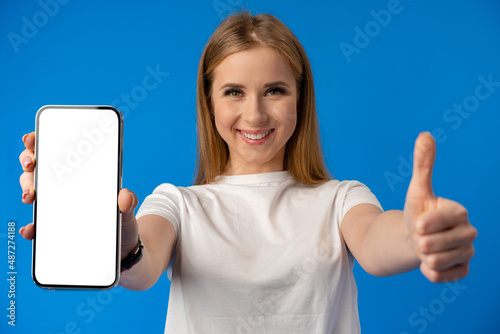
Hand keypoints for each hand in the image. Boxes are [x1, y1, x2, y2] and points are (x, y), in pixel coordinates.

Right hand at [18, 133, 139, 257]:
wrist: (123, 250)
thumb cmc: (122, 223)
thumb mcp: (127, 209)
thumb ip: (128, 202)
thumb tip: (125, 196)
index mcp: (80, 178)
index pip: (57, 154)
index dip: (41, 143)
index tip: (33, 138)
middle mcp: (63, 191)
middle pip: (38, 170)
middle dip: (29, 162)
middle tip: (32, 164)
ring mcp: (56, 210)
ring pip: (33, 193)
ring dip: (27, 190)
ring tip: (31, 195)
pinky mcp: (53, 232)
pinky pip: (37, 227)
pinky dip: (31, 228)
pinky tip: (30, 229)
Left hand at [404, 132, 476, 282]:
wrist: (417, 238)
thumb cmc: (418, 212)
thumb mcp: (417, 190)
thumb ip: (423, 165)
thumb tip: (425, 134)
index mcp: (460, 212)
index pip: (432, 223)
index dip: (420, 224)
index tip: (418, 221)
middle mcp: (469, 232)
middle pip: (432, 245)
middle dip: (419, 241)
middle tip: (422, 236)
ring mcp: (468, 253)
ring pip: (435, 261)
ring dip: (422, 256)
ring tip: (426, 247)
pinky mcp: (464, 271)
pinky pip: (440, 277)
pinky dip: (429, 272)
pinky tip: (430, 262)